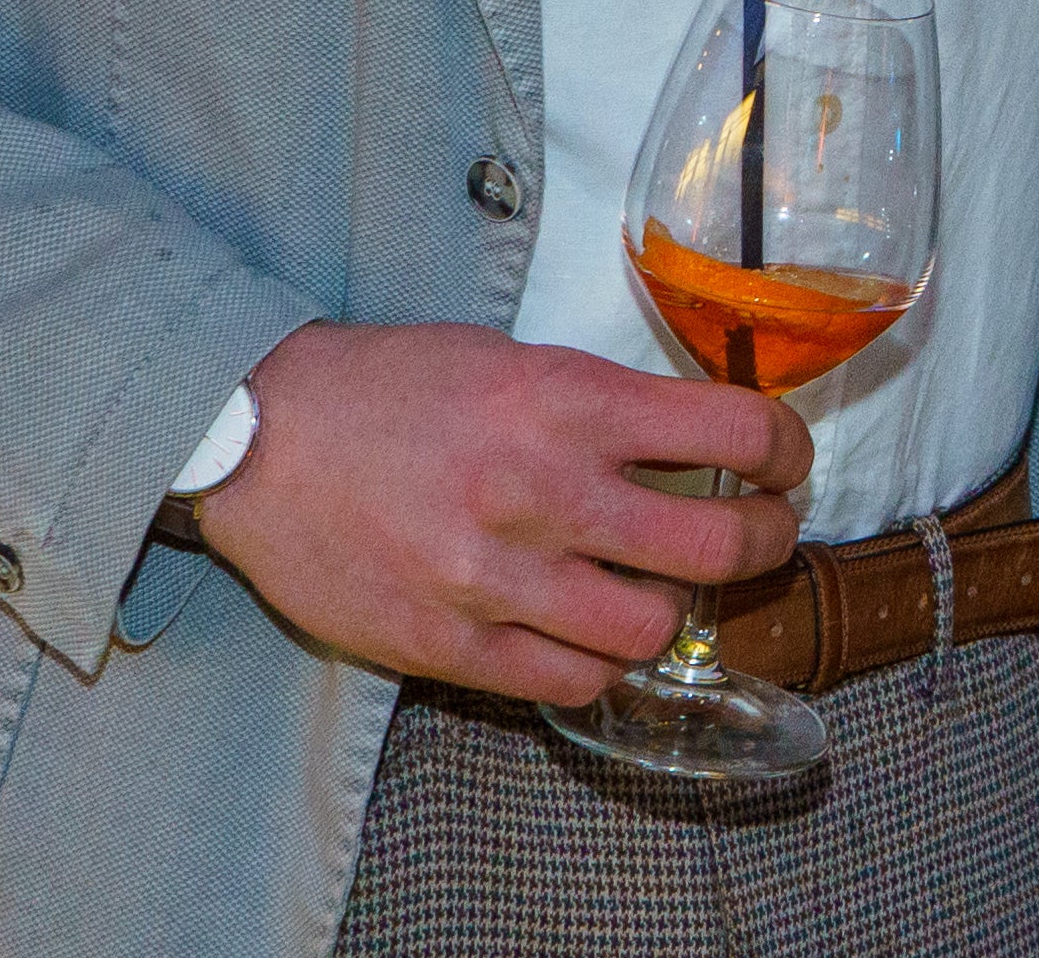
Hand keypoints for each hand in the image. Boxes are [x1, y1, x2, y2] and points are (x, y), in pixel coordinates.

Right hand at [187, 319, 805, 702]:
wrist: (253, 437)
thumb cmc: (384, 387)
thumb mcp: (505, 358)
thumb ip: (596, 402)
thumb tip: (692, 440)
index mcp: (565, 401)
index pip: (735, 432)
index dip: (785, 452)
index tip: (785, 462)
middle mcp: (544, 492)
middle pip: (718, 548)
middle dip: (763, 540)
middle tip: (758, 531)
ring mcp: (498, 580)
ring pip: (650, 630)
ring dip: (669, 611)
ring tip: (654, 587)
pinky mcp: (451, 647)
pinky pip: (572, 681)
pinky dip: (597, 661)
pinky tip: (585, 629)